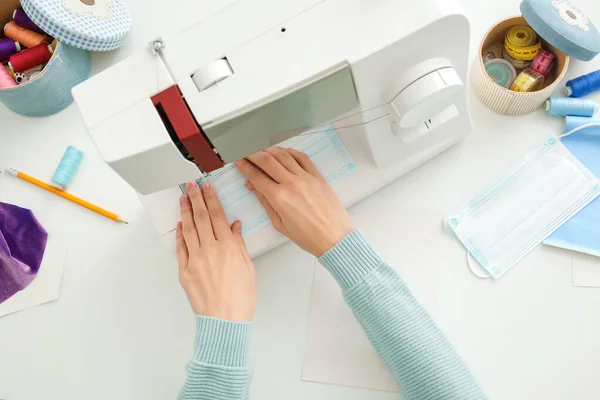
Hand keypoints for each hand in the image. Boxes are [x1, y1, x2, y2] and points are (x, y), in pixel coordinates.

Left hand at [176, 181, 255, 321]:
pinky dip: (180, 234)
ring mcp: (195, 259)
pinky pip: (180, 248)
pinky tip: (180, 224)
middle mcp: (210, 250)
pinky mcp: (185, 271)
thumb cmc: (240, 298)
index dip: (212, 200)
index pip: (218, 217)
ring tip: (183, 198)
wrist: (225, 320)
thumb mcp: (248, 268)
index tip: (207, 188)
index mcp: (228, 248)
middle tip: (191, 185)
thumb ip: (239, 245)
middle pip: (201, 218)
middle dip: (196, 199)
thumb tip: (234, 227)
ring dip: (185, 212)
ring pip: (189, 229)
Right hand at [236, 147, 353, 256]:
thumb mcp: (279, 223)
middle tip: (245, 150)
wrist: (334, 237)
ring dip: (269, 149)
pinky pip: (301, 157)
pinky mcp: (317, 176)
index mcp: (280, 198)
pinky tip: (282, 151)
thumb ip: (265, 202)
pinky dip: (289, 151)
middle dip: (253, 153)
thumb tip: (251, 186)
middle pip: (267, 160)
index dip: (244, 166)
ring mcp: (306, 177)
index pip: (257, 176)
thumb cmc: (307, 236)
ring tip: (260, 149)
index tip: (238, 161)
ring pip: (283, 155)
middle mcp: (292, 184)